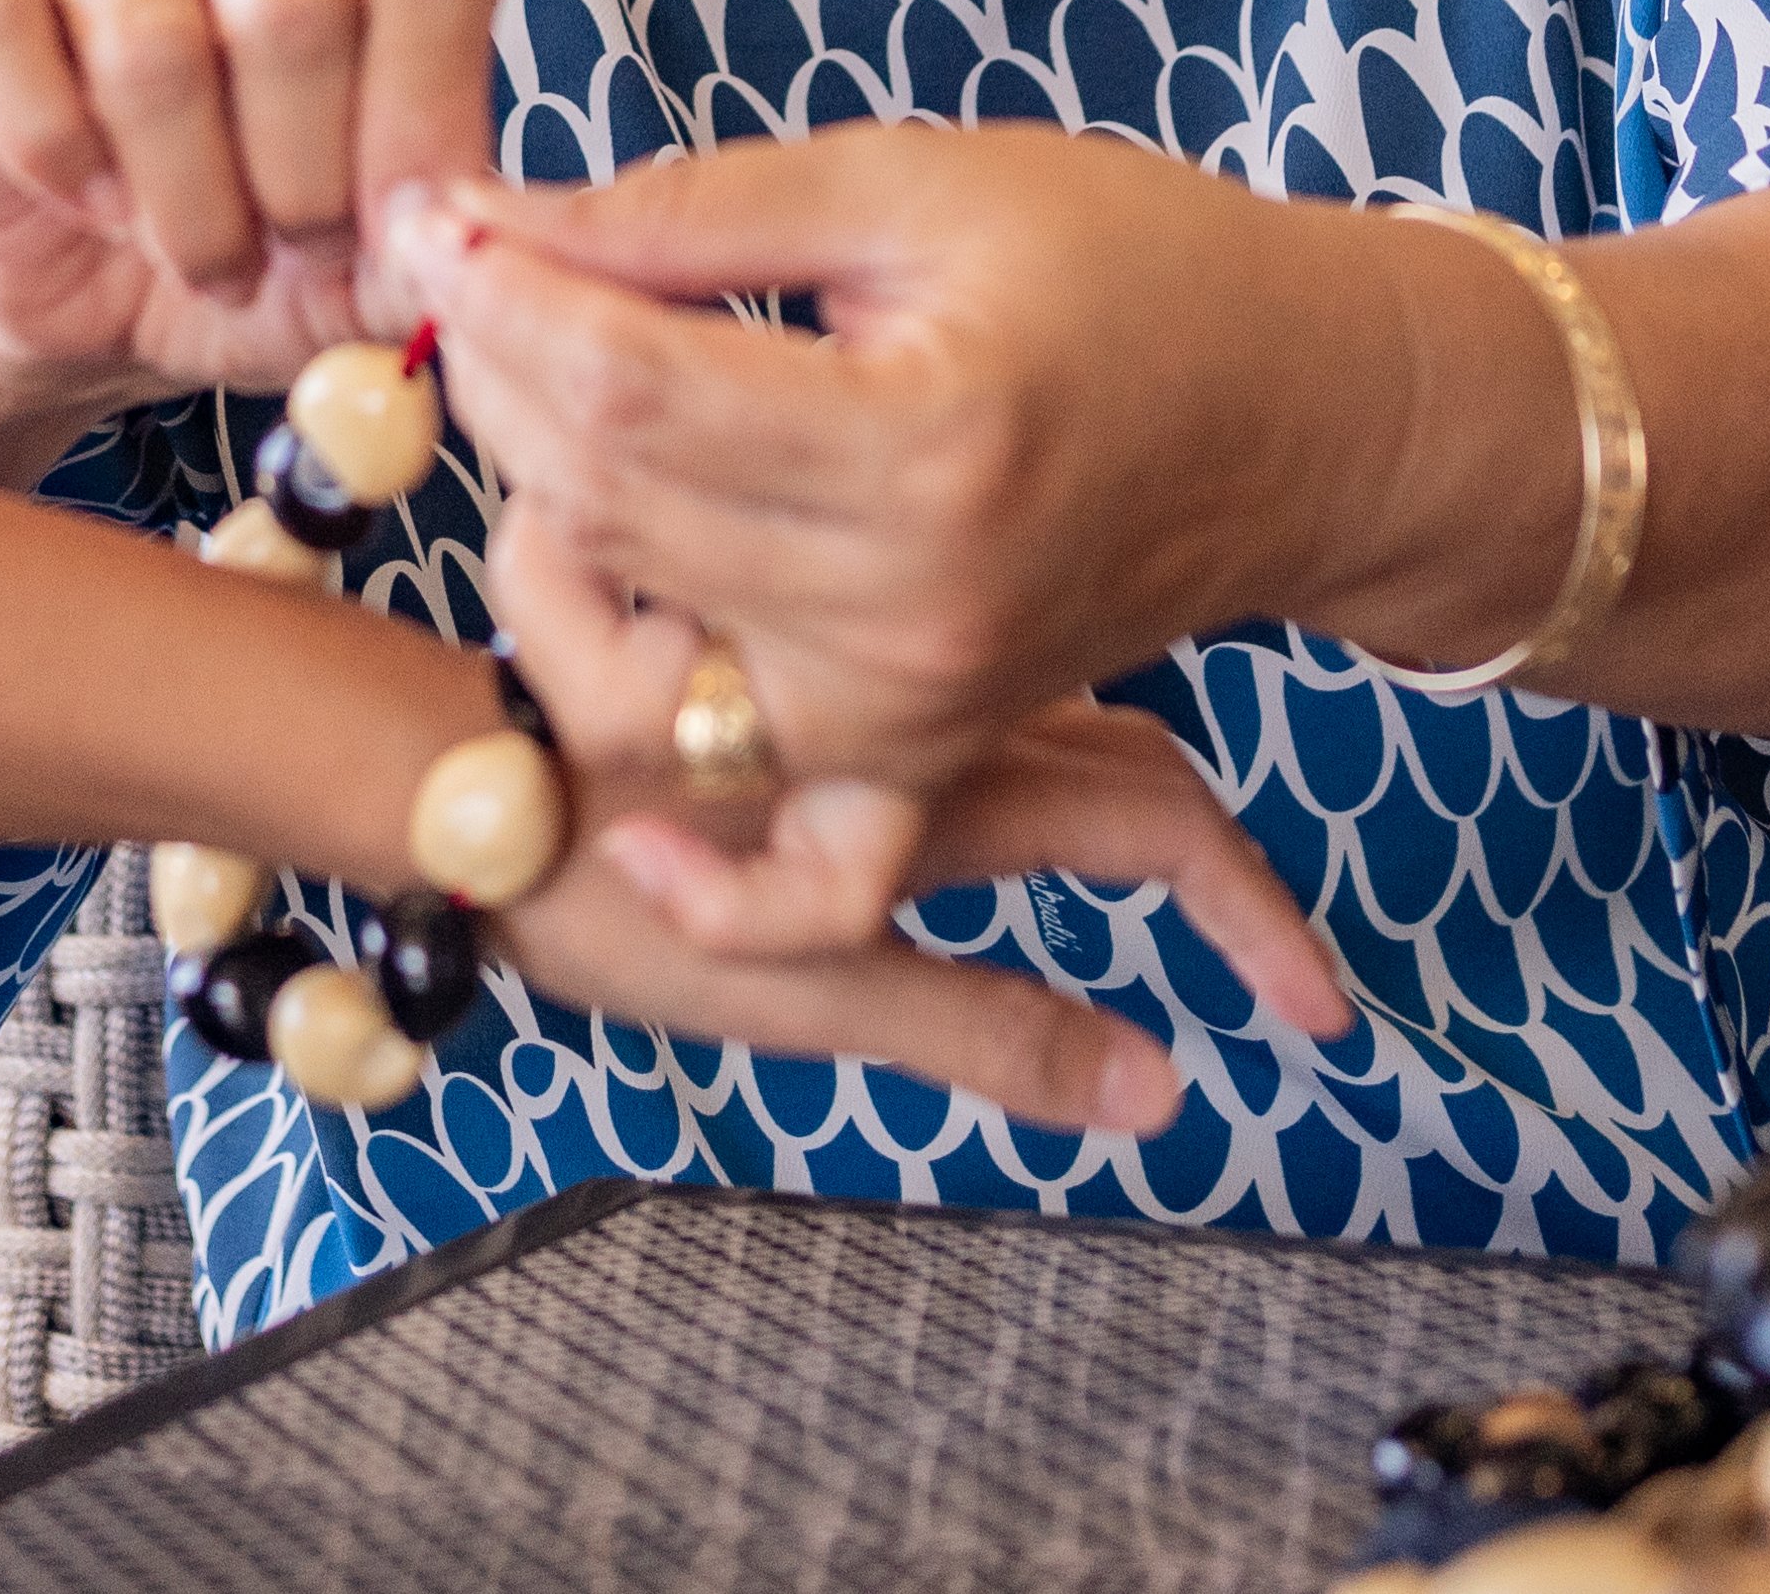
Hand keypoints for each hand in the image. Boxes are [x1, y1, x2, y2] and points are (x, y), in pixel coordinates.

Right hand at [0, 0, 502, 442]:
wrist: (96, 302)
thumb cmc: (266, 262)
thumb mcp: (380, 273)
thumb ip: (441, 245)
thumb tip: (464, 232)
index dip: (417, 111)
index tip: (391, 228)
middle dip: (301, 175)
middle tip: (292, 255)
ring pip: (155, 49)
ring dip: (188, 205)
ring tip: (205, 259)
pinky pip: (16, 58)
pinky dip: (63, 166)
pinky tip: (91, 204)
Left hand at [389, 128, 1563, 876]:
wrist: (1309, 413)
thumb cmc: (1133, 267)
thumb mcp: (913, 184)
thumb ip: (694, 214)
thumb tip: (493, 216)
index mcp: (917, 440)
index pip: (620, 384)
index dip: (498, 290)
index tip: (438, 213)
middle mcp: (910, 605)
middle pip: (606, 510)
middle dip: (499, 378)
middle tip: (482, 275)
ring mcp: (916, 708)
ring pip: (636, 674)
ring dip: (548, 559)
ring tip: (558, 435)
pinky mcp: (926, 761)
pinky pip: (803, 887)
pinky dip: (708, 883)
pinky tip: (629, 824)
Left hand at [479, 683, 1349, 1128]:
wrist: (448, 756)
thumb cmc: (596, 874)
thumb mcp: (807, 981)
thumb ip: (984, 1029)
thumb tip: (1156, 1096)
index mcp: (961, 779)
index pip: (1164, 835)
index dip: (1258, 924)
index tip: (1321, 1020)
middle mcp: (932, 707)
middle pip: (1127, 766)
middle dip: (1214, 863)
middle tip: (1277, 970)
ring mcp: (865, 683)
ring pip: (1043, 718)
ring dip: (1121, 801)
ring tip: (1164, 895)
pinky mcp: (799, 673)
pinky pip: (953, 699)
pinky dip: (1016, 759)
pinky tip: (991, 810)